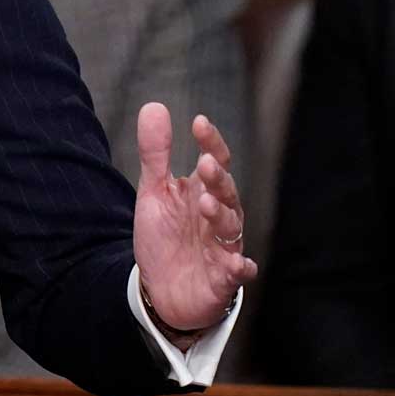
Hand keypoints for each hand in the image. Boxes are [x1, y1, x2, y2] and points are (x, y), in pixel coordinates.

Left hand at [132, 103, 258, 331]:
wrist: (160, 290)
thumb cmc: (164, 238)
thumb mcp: (154, 193)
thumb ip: (156, 154)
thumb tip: (154, 106)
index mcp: (203, 192)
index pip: (215, 162)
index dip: (211, 142)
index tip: (198, 123)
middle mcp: (219, 217)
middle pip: (227, 192)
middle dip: (218, 179)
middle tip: (205, 164)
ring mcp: (223, 247)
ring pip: (231, 228)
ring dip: (221, 215)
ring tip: (206, 203)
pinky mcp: (223, 279)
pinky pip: (237, 272)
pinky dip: (240, 268)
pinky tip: (239, 263)